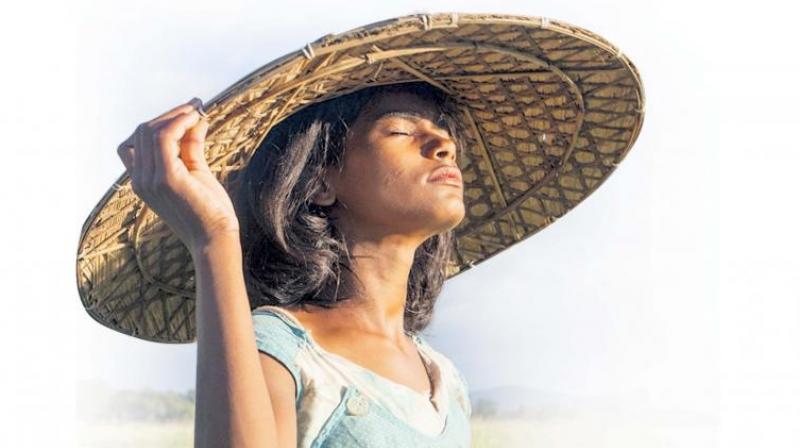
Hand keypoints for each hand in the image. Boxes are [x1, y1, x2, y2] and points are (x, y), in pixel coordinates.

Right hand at [117, 98, 238, 252]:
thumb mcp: (196, 172)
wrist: (216, 238)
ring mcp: (150, 179)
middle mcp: (140, 180)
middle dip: (169, 115)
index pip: (134, 142)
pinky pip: (164, 137)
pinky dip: (180, 122)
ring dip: (176, 115)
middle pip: (141, 132)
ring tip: (198, 110)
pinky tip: (197, 118)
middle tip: (195, 107)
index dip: (157, 124)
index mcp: (142, 181)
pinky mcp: (166, 178)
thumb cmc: (209, 210)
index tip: (185, 114)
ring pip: (151, 131)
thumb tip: (195, 119)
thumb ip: (190, 147)